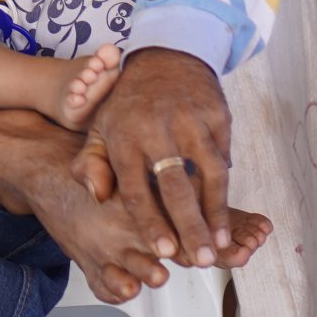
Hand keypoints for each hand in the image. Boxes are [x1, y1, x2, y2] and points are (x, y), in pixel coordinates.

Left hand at [74, 48, 234, 268]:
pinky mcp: (216, 112)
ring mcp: (190, 119)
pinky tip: (224, 210)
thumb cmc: (129, 102)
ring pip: (208, 174)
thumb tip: (98, 196)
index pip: (137, 190)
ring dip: (215, 213)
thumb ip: (91, 164)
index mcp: (124, 137)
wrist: (164, 55)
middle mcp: (157, 129)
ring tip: (220, 244)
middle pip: (176, 188)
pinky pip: (223, 156)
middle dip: (190, 229)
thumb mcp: (100, 128)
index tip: (164, 253)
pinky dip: (225, 185)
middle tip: (201, 261)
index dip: (152, 224)